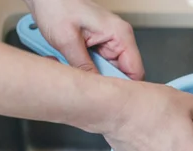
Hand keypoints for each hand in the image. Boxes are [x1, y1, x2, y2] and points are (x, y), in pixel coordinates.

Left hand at [24, 0, 143, 79]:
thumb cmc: (56, 5)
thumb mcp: (67, 41)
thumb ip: (84, 67)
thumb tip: (95, 88)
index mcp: (120, 34)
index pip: (135, 72)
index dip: (125, 89)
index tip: (109, 99)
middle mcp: (119, 38)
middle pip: (123, 75)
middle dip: (105, 83)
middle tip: (88, 87)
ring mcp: (109, 43)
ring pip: (110, 73)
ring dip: (95, 77)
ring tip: (77, 74)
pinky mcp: (99, 46)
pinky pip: (99, 66)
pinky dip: (88, 71)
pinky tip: (75, 67)